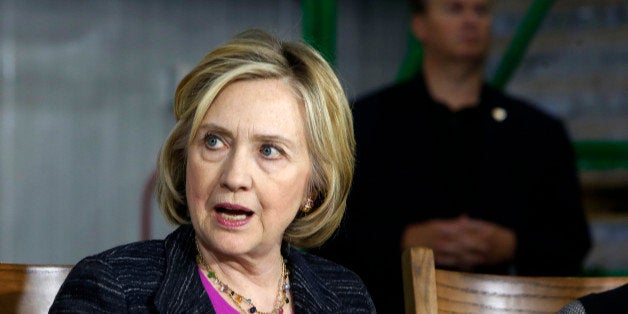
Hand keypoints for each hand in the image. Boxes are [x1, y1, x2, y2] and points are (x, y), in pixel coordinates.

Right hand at [401, 215, 515, 270]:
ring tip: (482, 259)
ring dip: (470, 256)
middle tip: (488, 247)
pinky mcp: (434, 257)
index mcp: (442, 226)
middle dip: (476, 244)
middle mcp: (440, 237)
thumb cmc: (424, 231)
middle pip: (461, 241)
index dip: (476, 230)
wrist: (406, 240)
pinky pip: (449, 262)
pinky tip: (468, 266)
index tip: (489, 231)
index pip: (463, 227)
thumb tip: (466, 217)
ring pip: (456, 253)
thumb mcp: (437, 224)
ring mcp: (437, 248)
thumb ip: (453, 223)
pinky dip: (459, 264)